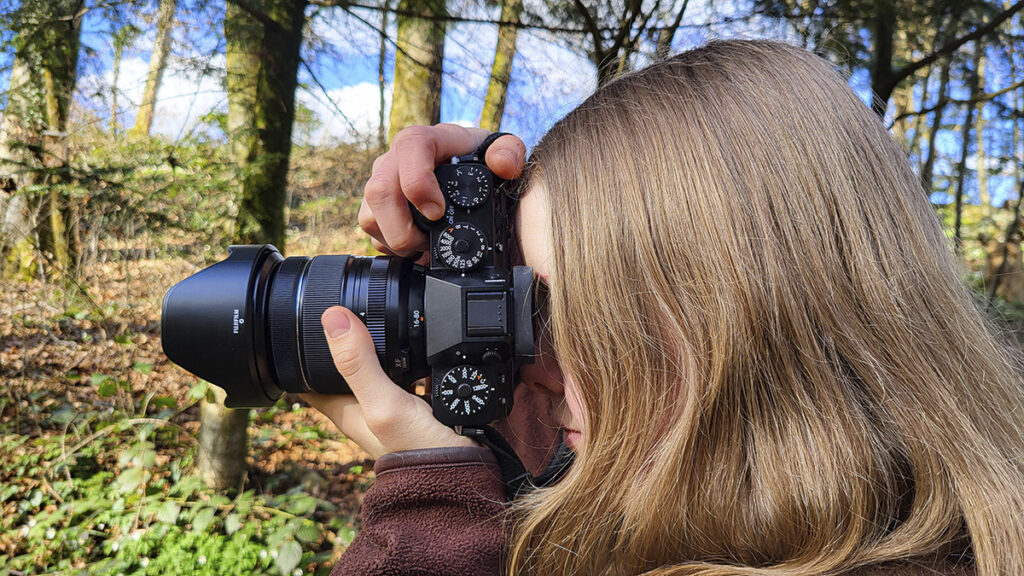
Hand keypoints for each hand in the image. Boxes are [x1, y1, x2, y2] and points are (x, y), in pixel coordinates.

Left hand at [301, 306, 476, 458]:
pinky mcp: (419, 403)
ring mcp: (393, 405)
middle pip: (344, 365)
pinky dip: (413, 355)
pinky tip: (424, 341)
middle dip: (343, 339)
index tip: (301, 321)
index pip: (308, 376)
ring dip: (380, 344)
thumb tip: (333, 317)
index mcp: (345, 407)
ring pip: (379, 364)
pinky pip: (410, 371)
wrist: (463, 475)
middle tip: (345, 307)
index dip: (300, 349)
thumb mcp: (383, 404)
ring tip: (382, 315)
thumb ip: (359, 364)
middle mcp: (366, 405)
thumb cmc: (418, 453)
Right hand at [360, 124, 526, 260]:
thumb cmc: (483, 162)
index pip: (411, 147)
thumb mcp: (504, 153)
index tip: (437, 212)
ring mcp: (383, 183)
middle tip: (429, 243)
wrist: (469, 175)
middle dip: (403, 227)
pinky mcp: (376, 207)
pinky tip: (416, 248)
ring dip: (397, 241)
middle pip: (380, 191)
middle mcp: (396, 159)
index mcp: (427, 139)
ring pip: (370, 215)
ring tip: (425, 247)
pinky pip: (371, 231)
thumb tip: (502, 164)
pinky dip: (392, 247)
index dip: (418, 181)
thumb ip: (510, 153)